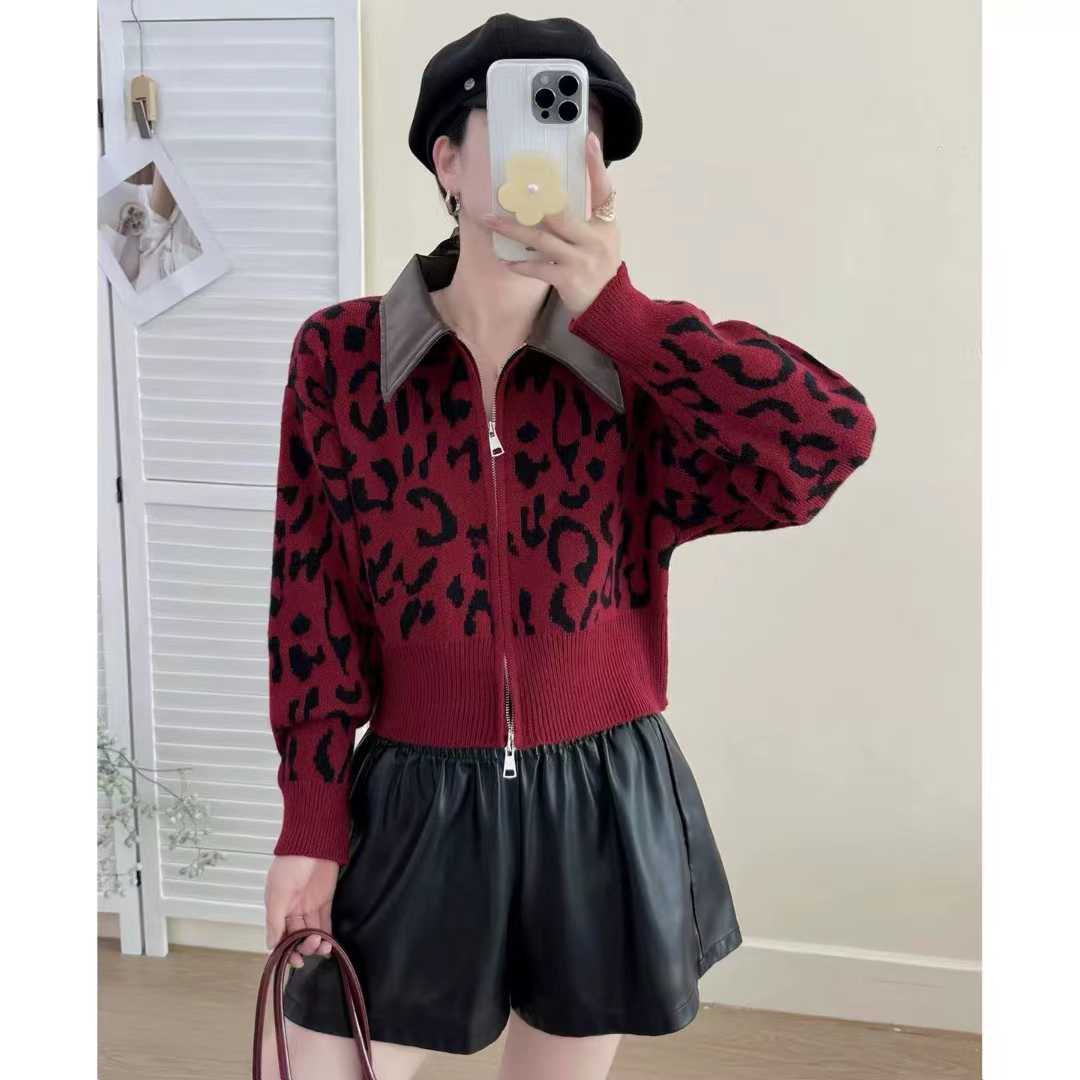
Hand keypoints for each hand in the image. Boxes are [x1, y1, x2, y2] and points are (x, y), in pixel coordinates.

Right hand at [264, 854, 339, 967]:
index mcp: (277, 909)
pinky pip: (325, 922)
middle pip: (297, 936)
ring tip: (324, 945)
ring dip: (317, 943)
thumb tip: (271, 945)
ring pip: (312, 931)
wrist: (313, 844)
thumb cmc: (290, 864)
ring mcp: (309, 906)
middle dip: (304, 946)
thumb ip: (274, 920)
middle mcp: (292, 910)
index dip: (287, 951)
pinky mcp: (324, 901)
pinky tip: (331, 944)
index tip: (296, 960)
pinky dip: (328, 935)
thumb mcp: (277, 893)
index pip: (280, 937)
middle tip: (313, 943)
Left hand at [481, 130, 621, 317]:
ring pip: (541, 240)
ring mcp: (581, 260)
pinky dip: (521, 265)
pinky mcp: (569, 280)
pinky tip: (505, 260)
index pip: (603, 189)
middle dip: (531, 201)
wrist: (609, 308)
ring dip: (513, 230)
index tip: (586, 138)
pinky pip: (538, 269)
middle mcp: (594, 239)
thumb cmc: (599, 270)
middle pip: (560, 214)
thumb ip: (585, 219)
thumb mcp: (602, 239)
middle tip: (509, 189)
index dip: (596, 164)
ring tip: (491, 221)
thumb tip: (553, 198)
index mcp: (605, 225)